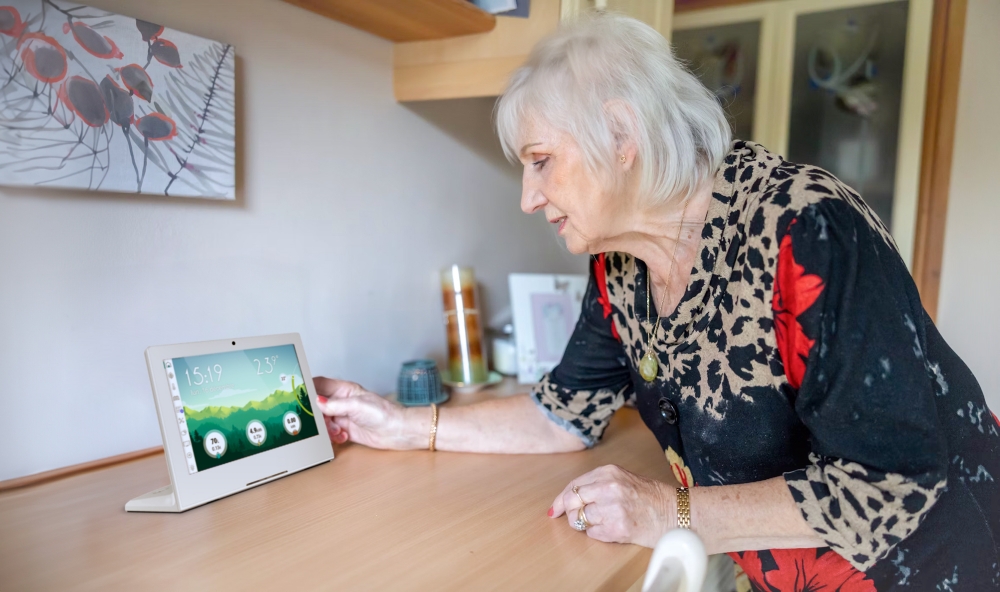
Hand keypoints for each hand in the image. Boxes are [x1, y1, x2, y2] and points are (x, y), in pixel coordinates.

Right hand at [313, 377, 422, 449]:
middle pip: (318, 405)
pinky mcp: (346, 430)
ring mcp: (344, 416)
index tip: (298, 394)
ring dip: (327, 428)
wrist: (397, 432)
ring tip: (338, 430)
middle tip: (322, 420)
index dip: (308, 387)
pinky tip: (344, 436)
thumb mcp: (357, 406)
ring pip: (323, 421)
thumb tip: (316, 401)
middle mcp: (342, 402)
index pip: (320, 384)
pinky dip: (333, 436)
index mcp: (345, 390)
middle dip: (317, 414)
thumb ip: (335, 404)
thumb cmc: (383, 413)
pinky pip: (330, 433)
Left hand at [550, 464, 675, 546]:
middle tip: (574, 518)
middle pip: (572, 501)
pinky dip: (598, 534)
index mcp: (609, 472)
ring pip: (580, 519)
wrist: (674, 513)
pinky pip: (592, 533)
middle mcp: (608, 488)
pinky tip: (613, 528)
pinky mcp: (616, 528)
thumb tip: (568, 498)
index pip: (574, 485)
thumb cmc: (650, 497)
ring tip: (604, 521)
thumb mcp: (623, 479)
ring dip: (586, 523)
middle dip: (570, 512)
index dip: (560, 499)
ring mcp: (611, 508)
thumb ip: (597, 484)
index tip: (554, 509)